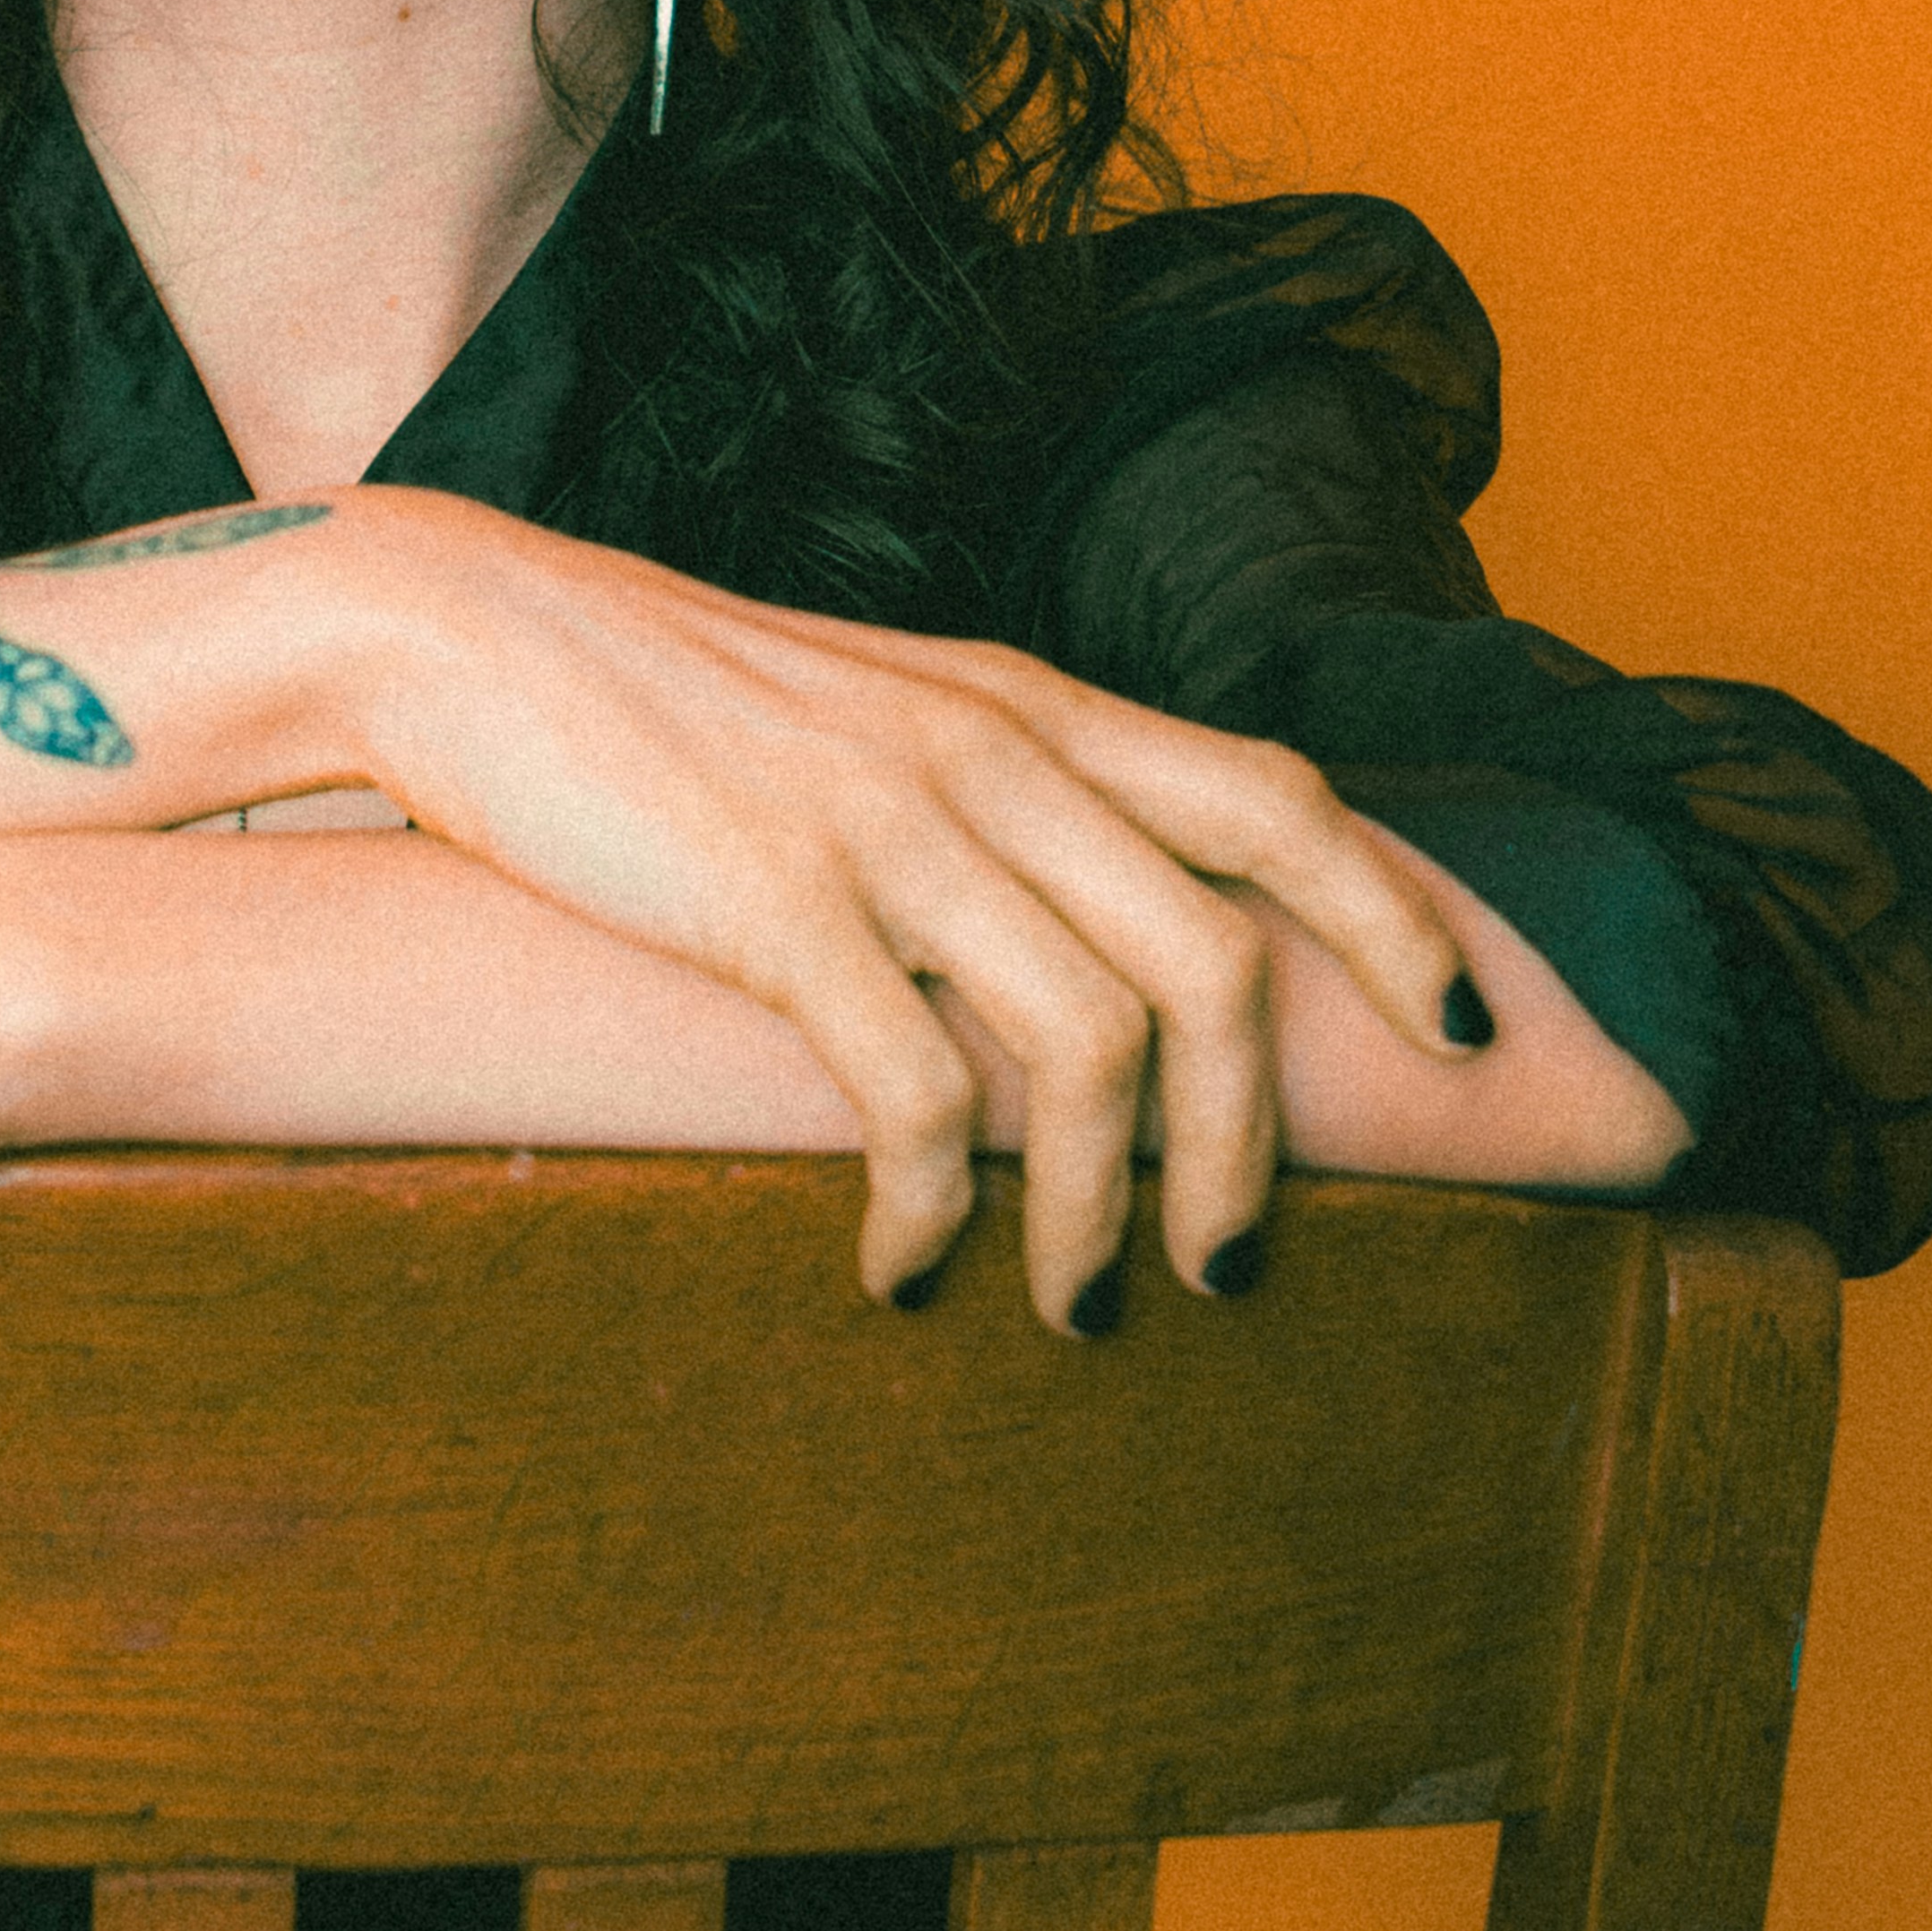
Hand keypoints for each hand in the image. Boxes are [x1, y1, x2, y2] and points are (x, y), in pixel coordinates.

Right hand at [312, 495, 1485, 1325]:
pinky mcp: (775, 903)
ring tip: (1082, 1299)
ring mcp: (887, 824)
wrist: (460, 631)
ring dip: (1107, 1211)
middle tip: (1233, 1264)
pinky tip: (902, 1271)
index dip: (1400, 920)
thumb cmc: (662, 698)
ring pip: (1095, 1049)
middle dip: (1255, 1145)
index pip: (1280, 796)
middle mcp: (989, 751)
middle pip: (1220, 964)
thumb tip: (1100, 917)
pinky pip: (913, 1095)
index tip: (1471, 1035)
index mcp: (1026, 701)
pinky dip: (935, 1214)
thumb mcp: (874, 708)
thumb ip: (996, 785)